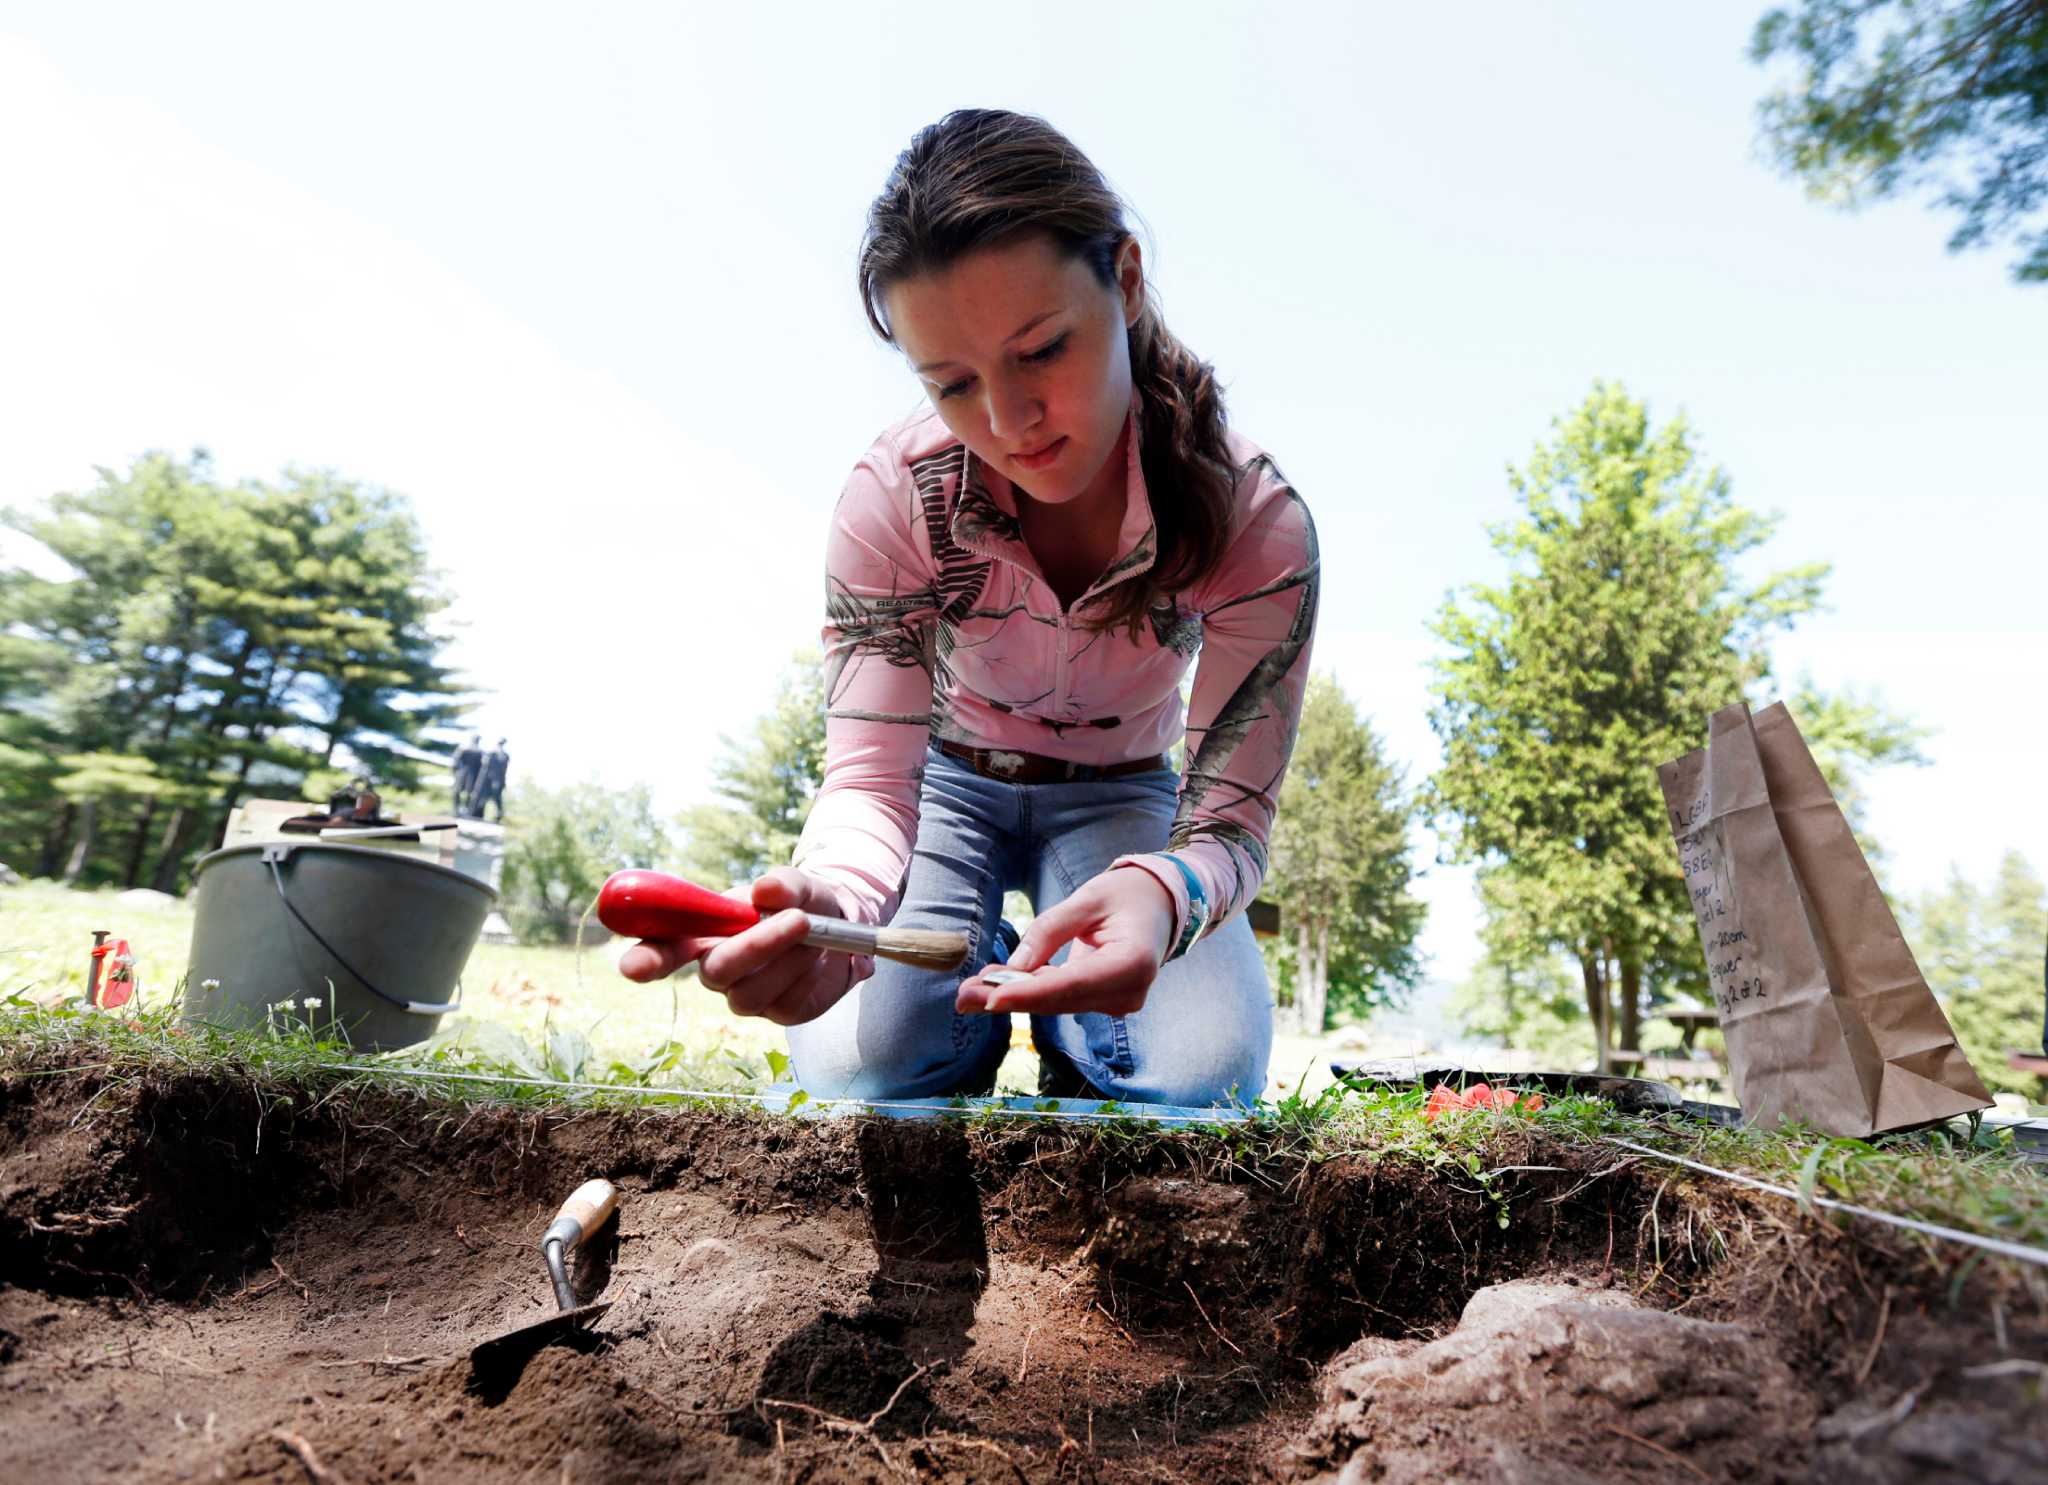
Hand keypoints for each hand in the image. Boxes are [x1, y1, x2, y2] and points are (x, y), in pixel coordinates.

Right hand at [615, 867, 861, 1026]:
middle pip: (714, 973)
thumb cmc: (800, 902)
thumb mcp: (796, 884)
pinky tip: (819, 956)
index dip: (644, 958)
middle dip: (756, 946)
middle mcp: (717, 969)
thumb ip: (782, 884)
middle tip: (798, 918)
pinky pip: (788, 1003)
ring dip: (790, 958)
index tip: (631, 966)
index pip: (663, 948)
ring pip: (752, 992)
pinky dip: (810, 975)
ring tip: (814, 929)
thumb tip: (765, 890)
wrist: (841, 928)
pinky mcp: (780, 1013)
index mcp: (704, 934)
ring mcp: (746, 996)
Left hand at [954, 866, 1173, 1017]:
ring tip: (970, 992)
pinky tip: (998, 987)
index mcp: (1132, 962)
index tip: (991, 998)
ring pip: (1058, 1003)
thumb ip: (1050, 931)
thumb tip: (1013, 969)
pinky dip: (1032, 992)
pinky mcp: (1106, 1002)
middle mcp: (1129, 991)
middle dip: (1010, 998)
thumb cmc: (1127, 894)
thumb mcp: (1087, 899)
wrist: (1162, 904)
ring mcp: (1119, 1002)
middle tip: (962, 997)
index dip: (1029, 994)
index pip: (1072, 984)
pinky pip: (1064, 998)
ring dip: (1015, 996)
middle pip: (1060, 1000)